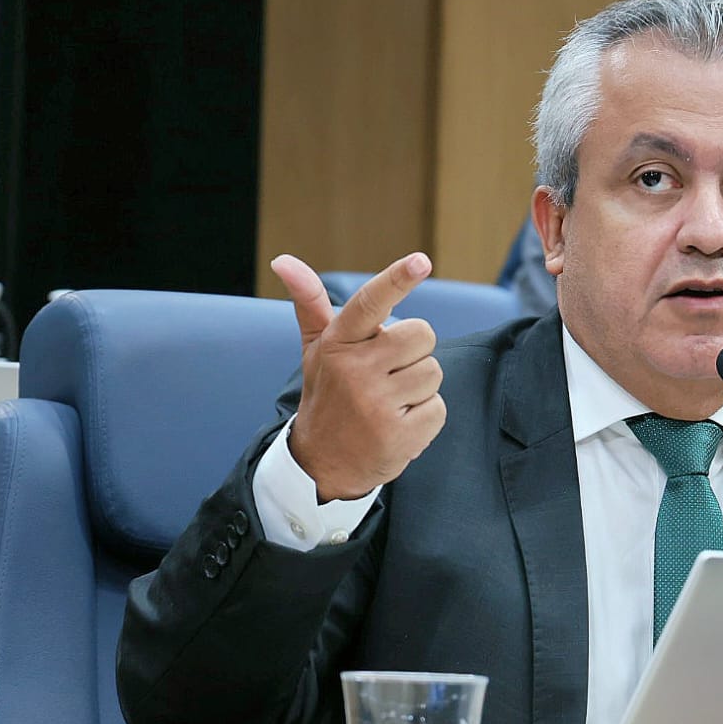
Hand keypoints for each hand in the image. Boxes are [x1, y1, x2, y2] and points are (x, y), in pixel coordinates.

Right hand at [272, 253, 446, 501]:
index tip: (421, 260)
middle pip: (422, 335)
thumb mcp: (317, 349)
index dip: (397, 278)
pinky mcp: (399, 435)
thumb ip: (310, 303)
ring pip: (433, 372)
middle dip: (413, 353)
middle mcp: (355, 371)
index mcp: (337, 343)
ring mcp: (376, 404)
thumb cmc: (328, 394)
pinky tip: (398, 424)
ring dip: (419, 388)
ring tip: (390, 401)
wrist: (322, 463)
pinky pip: (438, 408)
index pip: (370, 303)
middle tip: (388, 373)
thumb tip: (284, 260)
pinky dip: (425, 417)